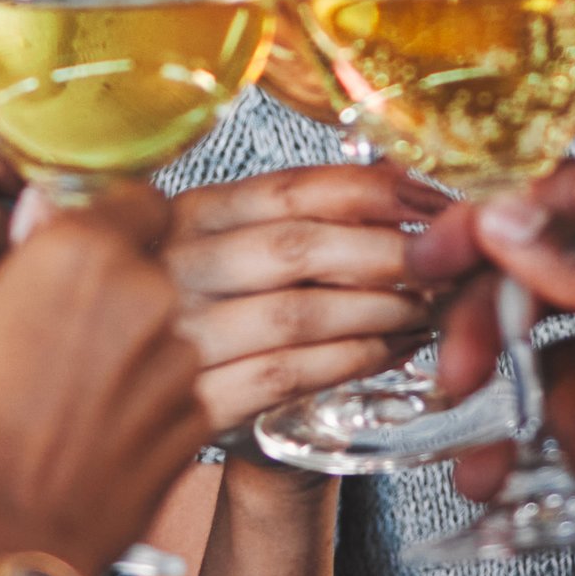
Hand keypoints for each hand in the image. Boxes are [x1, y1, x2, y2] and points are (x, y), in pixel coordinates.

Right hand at [0, 186, 209, 575]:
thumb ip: (2, 264)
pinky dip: (209, 378)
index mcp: (77, 254)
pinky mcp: (197, 425)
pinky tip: (188, 391)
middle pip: (181, 252)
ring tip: (177, 339)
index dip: (120, 214)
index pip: (136, 197)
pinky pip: (223, 378)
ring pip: (211, 314)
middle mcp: (145, 298)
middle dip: (155, 268)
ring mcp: (180, 364)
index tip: (107, 228)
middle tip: (117, 291)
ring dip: (206, 316)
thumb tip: (33, 225)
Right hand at [160, 163, 443, 433]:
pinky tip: (390, 352)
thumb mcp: (225, 243)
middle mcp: (176, 268)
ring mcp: (181, 336)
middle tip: (444, 263)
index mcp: (187, 215)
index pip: (290, 188)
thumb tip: (396, 175)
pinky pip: (287, 375)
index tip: (432, 202)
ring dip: (379, 312)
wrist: (130, 400)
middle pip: (298, 247)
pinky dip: (351, 361)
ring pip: (298, 315)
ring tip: (427, 311)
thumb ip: (294, 213)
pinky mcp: (196, 400)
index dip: (374, 191)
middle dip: (387, 254)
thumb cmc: (200, 308)